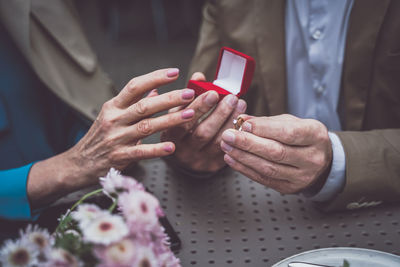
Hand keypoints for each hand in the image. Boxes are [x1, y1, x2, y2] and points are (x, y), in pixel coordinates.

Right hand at [28, 68, 195, 205]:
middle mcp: (114, 119)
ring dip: (169, 120)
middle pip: (144, 105)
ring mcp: (116, 138)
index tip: (175, 72)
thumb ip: (134, 104)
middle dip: (169, 99)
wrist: (79, 163)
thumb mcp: (113, 116)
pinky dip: (157, 149)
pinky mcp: (119, 156)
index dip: (155, 77)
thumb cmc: (100, 137)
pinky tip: (172, 147)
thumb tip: (155, 89)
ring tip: (190, 115)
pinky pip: (141, 152)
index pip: (134, 86)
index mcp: (113, 106)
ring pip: (146, 126)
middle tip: (190, 93)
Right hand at [161, 72, 246, 172]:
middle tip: (231, 97)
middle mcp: (183, 151)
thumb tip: (199, 76)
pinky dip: (237, 133)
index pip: (182, 122)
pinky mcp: (213, 166)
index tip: (212, 92)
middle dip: (219, 113)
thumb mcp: (177, 113)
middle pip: (202, 133)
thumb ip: (187, 96)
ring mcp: (199, 160)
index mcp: (170, 136)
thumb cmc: (181, 129)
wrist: (183, 159)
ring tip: (240, 104)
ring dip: (231, 121)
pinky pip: (228, 150)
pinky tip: (243, 120)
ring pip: (217, 141)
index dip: (198, 107)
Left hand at [220, 114, 332, 192]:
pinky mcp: (289, 188)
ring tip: (226, 146)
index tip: (244, 124)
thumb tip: (241, 120)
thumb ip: (267, 121)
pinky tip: (232, 159)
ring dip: (243, 157)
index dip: (264, 129)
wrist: (320, 161)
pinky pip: (264, 179)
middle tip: (228, 135)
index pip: (289, 133)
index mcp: (316, 136)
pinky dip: (245, 169)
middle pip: (277, 152)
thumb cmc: (302, 137)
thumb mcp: (291, 122)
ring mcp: (302, 176)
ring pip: (268, 168)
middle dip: (248, 143)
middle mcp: (313, 158)